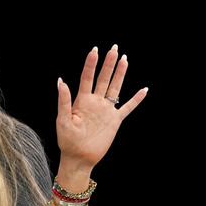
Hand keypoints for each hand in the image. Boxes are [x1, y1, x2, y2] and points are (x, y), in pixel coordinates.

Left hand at [55, 45, 146, 171]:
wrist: (79, 158)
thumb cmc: (67, 141)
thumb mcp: (63, 120)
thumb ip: (63, 101)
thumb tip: (61, 81)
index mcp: (82, 100)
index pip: (87, 77)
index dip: (91, 63)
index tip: (95, 49)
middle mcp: (95, 102)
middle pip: (103, 78)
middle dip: (109, 63)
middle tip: (114, 47)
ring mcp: (106, 110)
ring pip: (115, 88)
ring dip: (120, 74)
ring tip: (125, 59)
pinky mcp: (114, 121)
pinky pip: (127, 108)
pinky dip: (136, 100)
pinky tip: (144, 90)